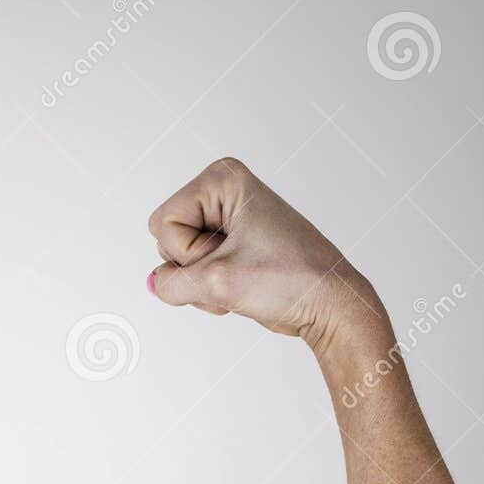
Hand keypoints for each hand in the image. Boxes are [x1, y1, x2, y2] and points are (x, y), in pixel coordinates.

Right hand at [147, 157, 384, 351]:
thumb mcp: (217, 283)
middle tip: (239, 269)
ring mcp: (225, 221)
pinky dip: (211, 289)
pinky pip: (194, 272)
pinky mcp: (230, 246)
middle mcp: (222, 193)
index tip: (230, 254)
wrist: (329, 304)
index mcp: (222, 179)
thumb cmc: (290, 281)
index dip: (189, 252)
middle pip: (166, 239)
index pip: (162, 224)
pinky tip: (242, 287)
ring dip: (204, 284)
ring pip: (178, 260)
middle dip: (196, 268)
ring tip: (243, 280)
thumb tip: (155, 283)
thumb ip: (171, 283)